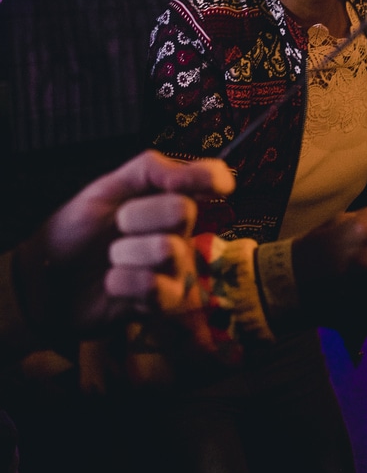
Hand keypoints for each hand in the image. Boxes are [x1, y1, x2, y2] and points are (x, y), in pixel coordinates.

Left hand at [16, 151, 233, 341]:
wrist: (46, 278)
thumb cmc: (77, 230)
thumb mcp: (106, 187)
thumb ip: (150, 170)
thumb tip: (188, 174)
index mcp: (169, 197)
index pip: (211, 178)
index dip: (213, 178)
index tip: (214, 185)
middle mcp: (180, 230)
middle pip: (183, 211)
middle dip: (137, 215)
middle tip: (118, 225)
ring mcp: (176, 267)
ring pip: (166, 250)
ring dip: (124, 253)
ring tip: (111, 259)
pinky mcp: (165, 302)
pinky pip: (154, 286)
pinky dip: (122, 282)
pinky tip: (112, 283)